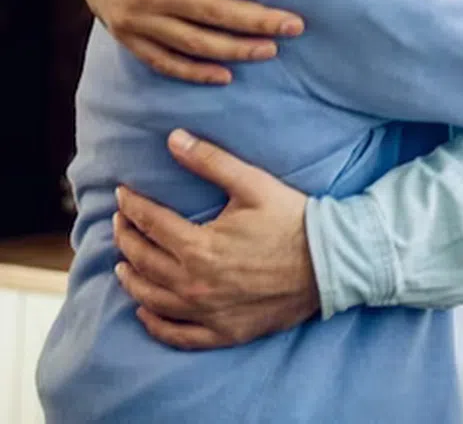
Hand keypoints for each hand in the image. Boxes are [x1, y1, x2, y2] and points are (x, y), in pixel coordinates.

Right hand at [52, 0, 305, 84]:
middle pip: (214, 11)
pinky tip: (225, 75)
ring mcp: (136, 16)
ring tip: (271, 50)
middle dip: (258, 21)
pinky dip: (193, 72)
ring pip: (193, 42)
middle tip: (296, 25)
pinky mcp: (125, 34)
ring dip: (234, 50)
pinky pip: (162, 60)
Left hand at [113, 129, 317, 348]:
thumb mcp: (254, 184)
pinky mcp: (222, 332)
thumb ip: (211, 161)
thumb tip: (173, 138)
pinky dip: (155, 324)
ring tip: (122, 265)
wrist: (331, 262)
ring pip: (152, 298)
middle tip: (120, 223)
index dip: (132, 206)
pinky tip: (145, 312)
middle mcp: (194, 284)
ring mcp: (207, 312)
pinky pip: (176, 334)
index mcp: (199, 246)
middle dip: (127, 238)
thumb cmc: (293, 219)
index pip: (150, 223)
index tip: (123, 194)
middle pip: (144, 260)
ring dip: (131, 279)